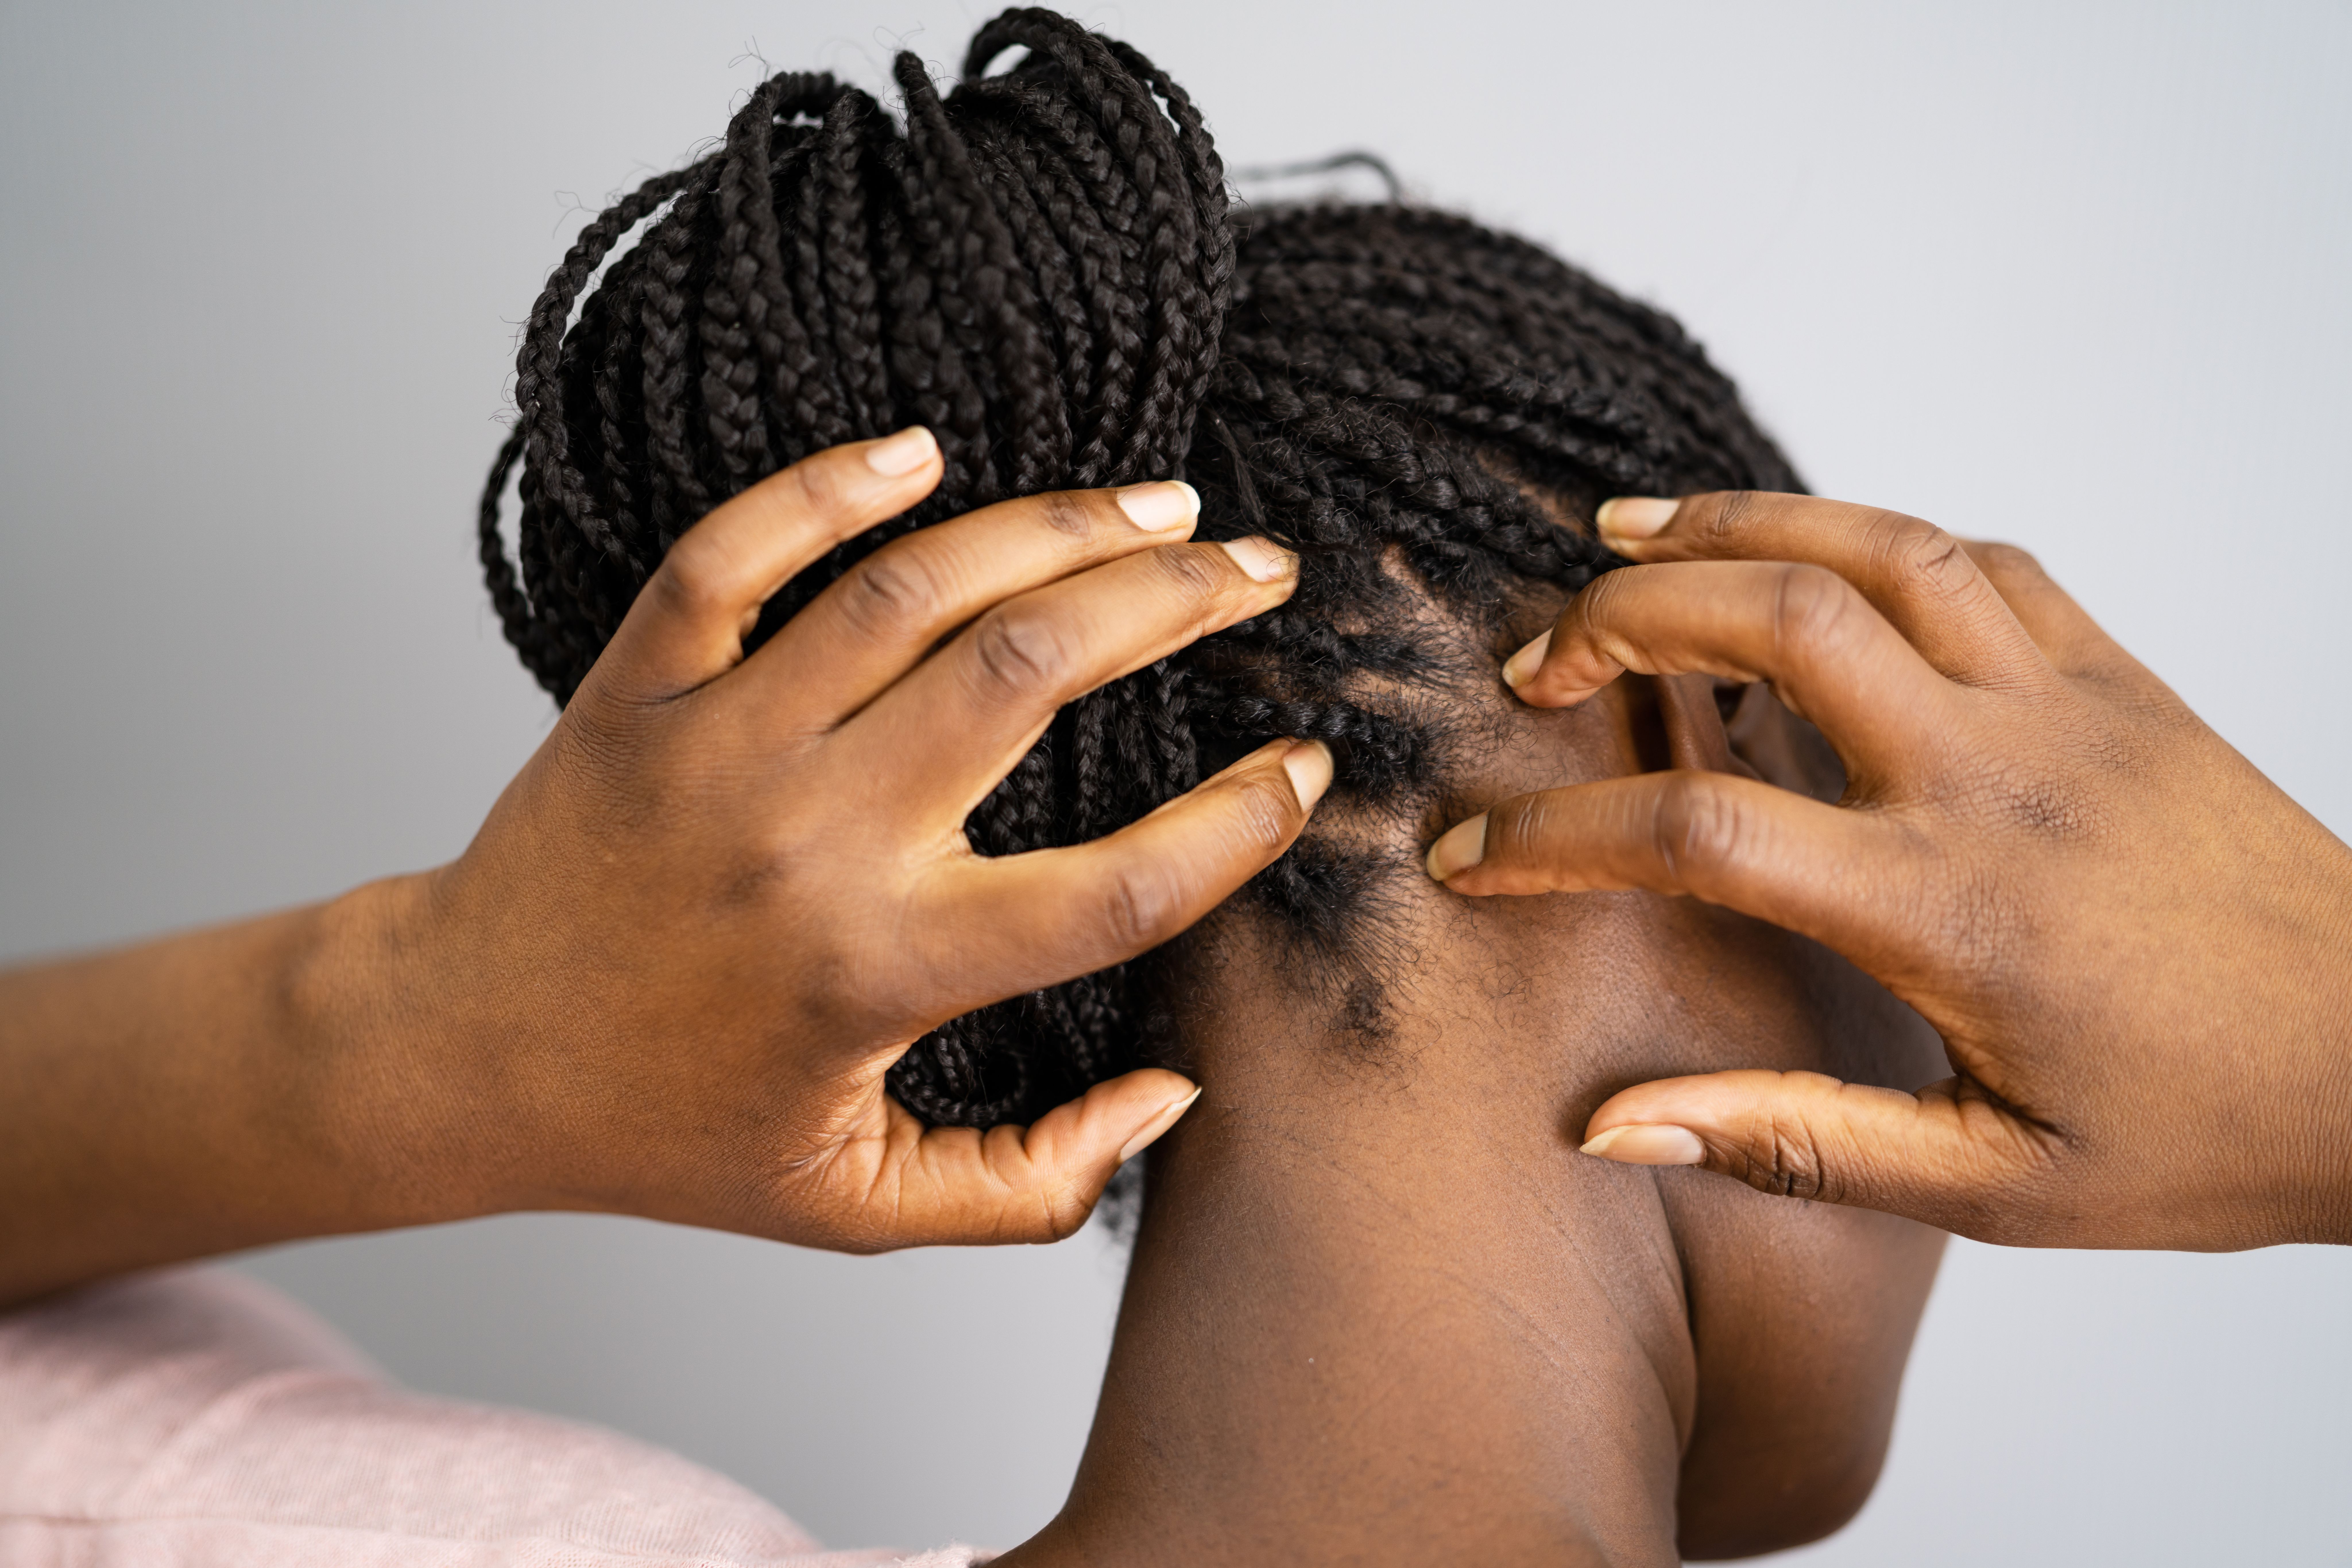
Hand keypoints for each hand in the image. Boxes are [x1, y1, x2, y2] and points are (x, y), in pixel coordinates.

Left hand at [337, 428, 1327, 1249]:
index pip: (1114, 888)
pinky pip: (733, 554)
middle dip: (1174, 601)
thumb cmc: (667, 1132)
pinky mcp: (635, 688)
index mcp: (882, 970)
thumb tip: (1169, 1099)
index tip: (1300, 768)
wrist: (454, 1056)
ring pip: (915, 592)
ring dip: (1056, 529)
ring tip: (1156, 503)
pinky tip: (923, 448)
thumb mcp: (856, 1206)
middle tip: (1257, 567)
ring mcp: (717, 746)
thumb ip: (1030, 1185)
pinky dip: (825, 485)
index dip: (1235, 825)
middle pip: (1033, 676)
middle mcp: (813, 841)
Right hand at [1425, 491, 2351, 1249]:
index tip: (1469, 853)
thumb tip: (1609, 1127)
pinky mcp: (2121, 679)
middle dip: (1623, 615)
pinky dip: (1872, 534)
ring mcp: (2064, 706)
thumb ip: (1792, 1146)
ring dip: (1731, 524)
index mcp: (1944, 908)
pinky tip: (1807, 555)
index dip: (1556, 835)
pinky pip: (1981, 559)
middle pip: (1772, 620)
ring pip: (1871, 550)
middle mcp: (1992, 776)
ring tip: (1624, 532)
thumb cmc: (2203, 1133)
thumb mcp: (1993, 1186)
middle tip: (1536, 659)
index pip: (1697, 829)